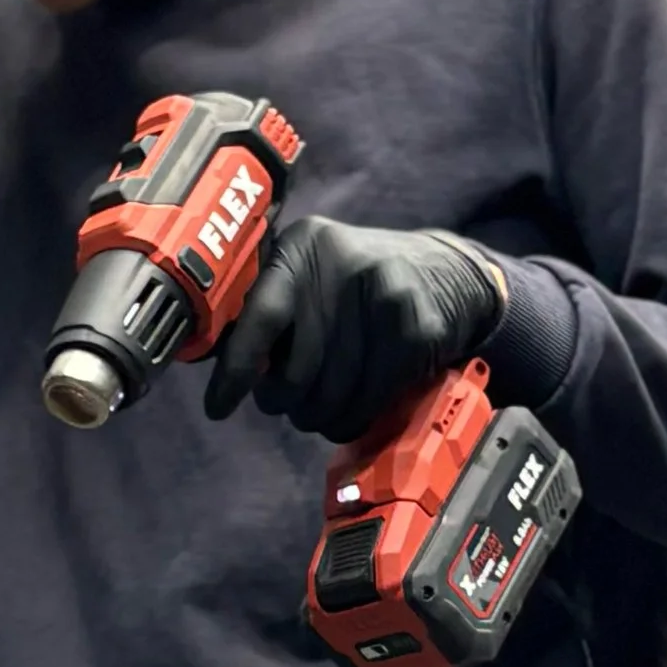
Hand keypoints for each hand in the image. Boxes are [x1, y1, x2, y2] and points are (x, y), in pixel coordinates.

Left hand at [202, 218, 507, 443]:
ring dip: (320, 417)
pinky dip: (357, 418)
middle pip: (294, 372)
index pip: (260, 317)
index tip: (218, 408)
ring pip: (331, 396)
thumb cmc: (357, 285)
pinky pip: (371, 400)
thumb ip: (271, 313)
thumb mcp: (311, 278)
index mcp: (302, 248)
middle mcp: (342, 265)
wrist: (448, 271)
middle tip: (290, 403)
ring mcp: (384, 296)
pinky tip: (356, 410)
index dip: (235, 370)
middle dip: (284, 402)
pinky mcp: (417, 328)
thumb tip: (229, 368)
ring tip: (322, 410)